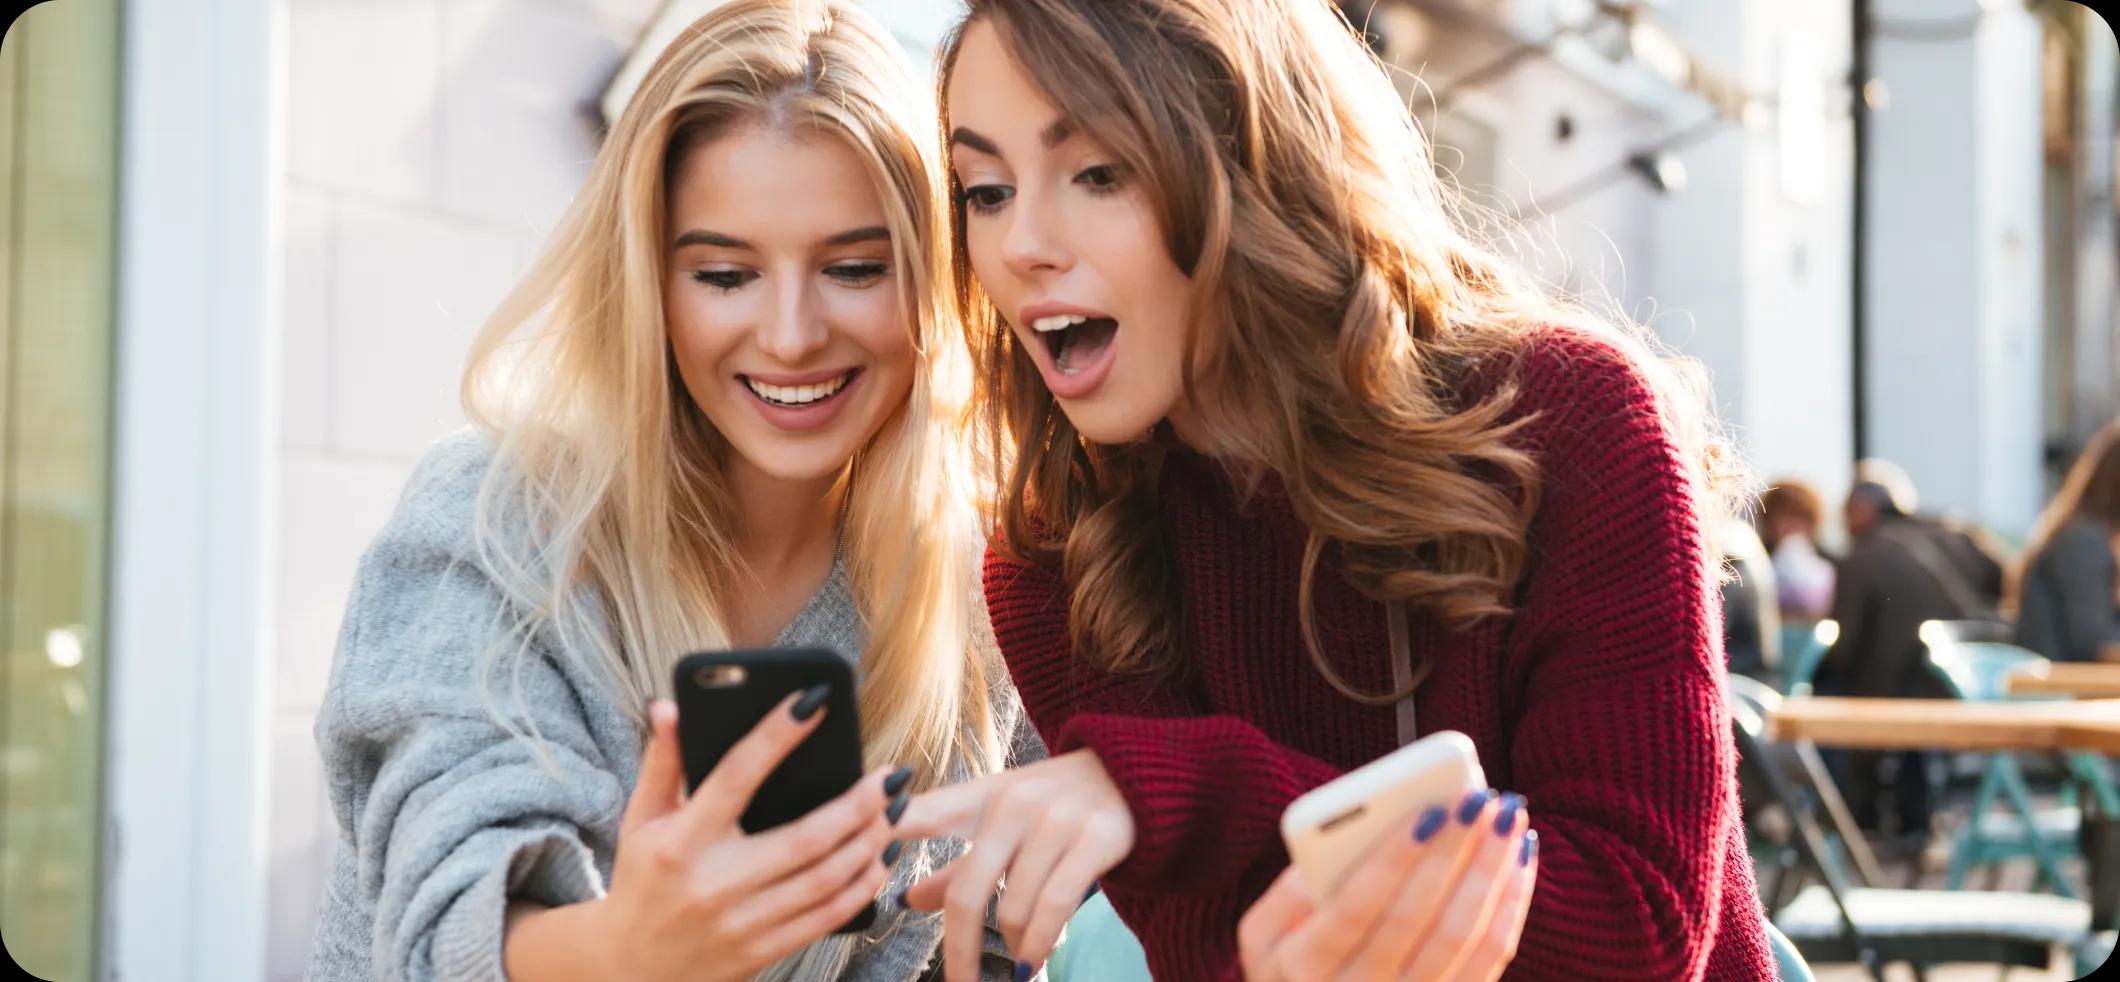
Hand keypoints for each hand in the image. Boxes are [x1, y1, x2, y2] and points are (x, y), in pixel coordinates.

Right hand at [584, 692, 907, 980]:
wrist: (628, 968)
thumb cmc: (641, 881)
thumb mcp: (640, 820)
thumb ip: (663, 763)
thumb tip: (669, 706)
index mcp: (680, 842)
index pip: (735, 776)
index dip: (776, 735)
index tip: (815, 700)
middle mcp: (714, 883)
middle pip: (804, 838)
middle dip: (858, 804)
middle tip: (891, 776)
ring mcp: (740, 924)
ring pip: (825, 879)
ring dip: (870, 843)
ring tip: (896, 810)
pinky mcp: (760, 952)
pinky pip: (826, 918)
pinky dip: (862, 886)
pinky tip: (882, 858)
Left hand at [895, 748, 1134, 980]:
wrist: (1141, 775)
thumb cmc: (1061, 806)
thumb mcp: (1008, 825)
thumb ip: (960, 864)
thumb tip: (909, 900)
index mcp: (985, 796)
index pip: (925, 812)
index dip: (888, 829)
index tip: (859, 855)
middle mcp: (1016, 803)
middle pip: (968, 891)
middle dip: (958, 951)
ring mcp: (1058, 818)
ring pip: (1014, 907)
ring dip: (1012, 950)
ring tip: (1018, 966)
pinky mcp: (1097, 836)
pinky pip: (1055, 905)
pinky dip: (1038, 945)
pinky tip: (1032, 965)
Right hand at [1238, 789, 1538, 981]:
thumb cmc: (1289, 966)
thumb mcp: (1261, 935)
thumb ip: (1287, 891)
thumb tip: (1340, 840)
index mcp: (1300, 967)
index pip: (1353, 908)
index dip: (1393, 860)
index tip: (1428, 810)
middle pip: (1416, 920)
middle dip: (1453, 854)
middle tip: (1480, 800)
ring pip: (1462, 939)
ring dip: (1490, 873)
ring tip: (1507, 818)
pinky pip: (1490, 960)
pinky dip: (1510, 907)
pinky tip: (1517, 860)